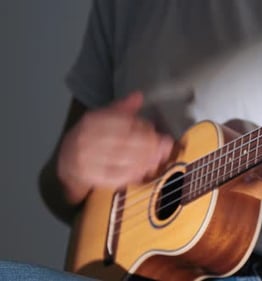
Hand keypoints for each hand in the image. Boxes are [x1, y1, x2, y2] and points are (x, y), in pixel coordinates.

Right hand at [57, 92, 173, 202]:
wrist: (67, 161)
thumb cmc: (91, 137)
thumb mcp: (104, 117)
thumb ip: (123, 108)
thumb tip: (138, 96)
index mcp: (92, 121)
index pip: (122, 122)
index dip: (144, 128)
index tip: (159, 133)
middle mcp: (87, 139)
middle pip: (125, 141)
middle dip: (149, 145)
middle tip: (165, 147)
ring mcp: (88, 160)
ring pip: (123, 159)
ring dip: (145, 160)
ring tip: (159, 158)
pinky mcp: (91, 177)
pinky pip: (118, 176)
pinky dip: (134, 173)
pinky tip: (145, 170)